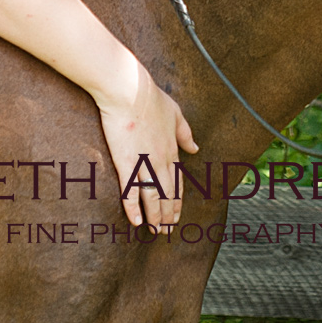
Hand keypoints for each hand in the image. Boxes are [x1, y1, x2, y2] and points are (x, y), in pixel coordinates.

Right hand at [94, 56, 199, 228]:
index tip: (177, 214)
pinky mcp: (125, 162)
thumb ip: (186, 132)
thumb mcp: (176, 113)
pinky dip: (133, 208)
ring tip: (155, 232)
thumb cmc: (150, 97)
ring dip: (155, 216)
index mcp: (172, 149)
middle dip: (168, 214)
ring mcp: (144, 162)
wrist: (128, 90)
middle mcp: (161, 159)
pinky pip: (131, 190)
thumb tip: (196, 148)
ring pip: (152, 197)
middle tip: (167, 231)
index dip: (177, 200)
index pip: (178, 181)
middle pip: (167, 193)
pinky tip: (136, 221)